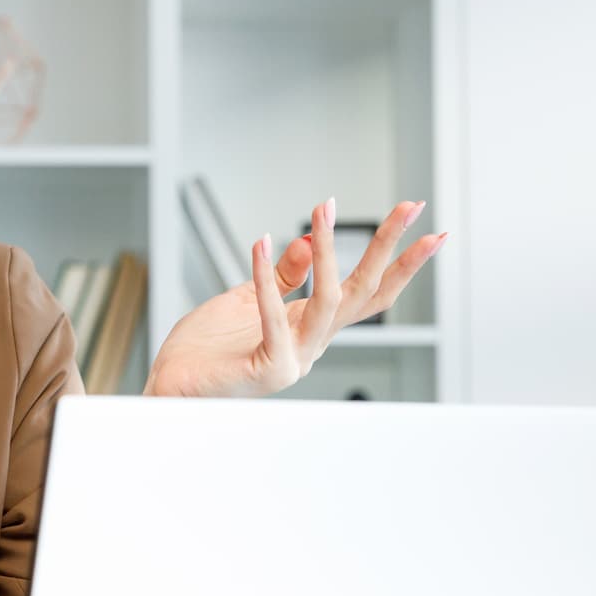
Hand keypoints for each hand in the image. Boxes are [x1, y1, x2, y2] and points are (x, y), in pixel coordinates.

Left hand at [142, 197, 446, 398]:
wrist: (170, 389)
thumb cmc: (205, 351)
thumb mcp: (245, 300)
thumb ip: (280, 278)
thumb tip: (305, 240)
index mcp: (311, 329)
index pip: (367, 292)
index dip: (398, 261)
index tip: (424, 226)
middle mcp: (312, 346)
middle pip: (364, 292)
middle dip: (389, 248)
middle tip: (412, 207)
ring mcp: (294, 360)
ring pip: (329, 301)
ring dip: (328, 250)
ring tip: (323, 208)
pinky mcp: (267, 369)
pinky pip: (274, 315)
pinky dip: (268, 277)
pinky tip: (263, 243)